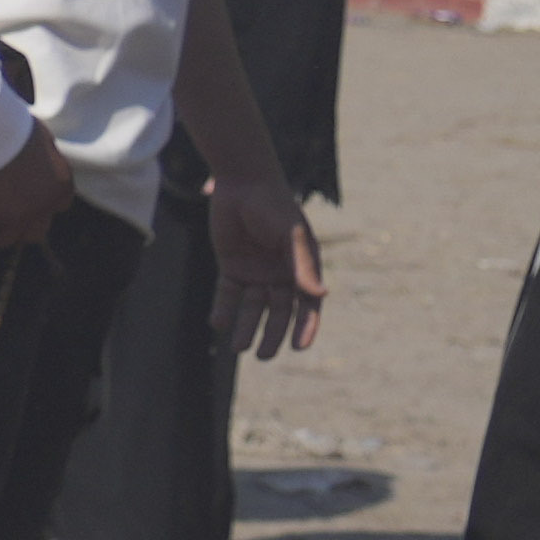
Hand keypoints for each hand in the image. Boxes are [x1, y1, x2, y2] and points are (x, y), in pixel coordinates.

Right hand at [0, 128, 74, 259]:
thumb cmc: (8, 124)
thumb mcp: (41, 138)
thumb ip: (44, 159)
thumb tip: (37, 164)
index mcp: (59, 185)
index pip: (58, 206)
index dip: (40, 203)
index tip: (27, 196)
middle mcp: (38, 208)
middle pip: (33, 234)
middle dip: (19, 224)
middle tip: (2, 210)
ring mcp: (8, 219)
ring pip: (4, 241)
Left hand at [213, 178, 326, 362]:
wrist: (242, 184)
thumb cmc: (274, 206)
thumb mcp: (290, 236)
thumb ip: (302, 266)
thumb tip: (320, 296)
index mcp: (302, 266)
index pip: (307, 304)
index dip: (305, 326)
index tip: (300, 347)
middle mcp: (280, 273)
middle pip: (278, 311)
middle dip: (272, 334)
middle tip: (264, 356)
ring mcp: (255, 271)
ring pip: (251, 307)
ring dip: (246, 327)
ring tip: (238, 347)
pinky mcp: (231, 267)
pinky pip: (227, 294)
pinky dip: (223, 309)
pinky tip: (219, 323)